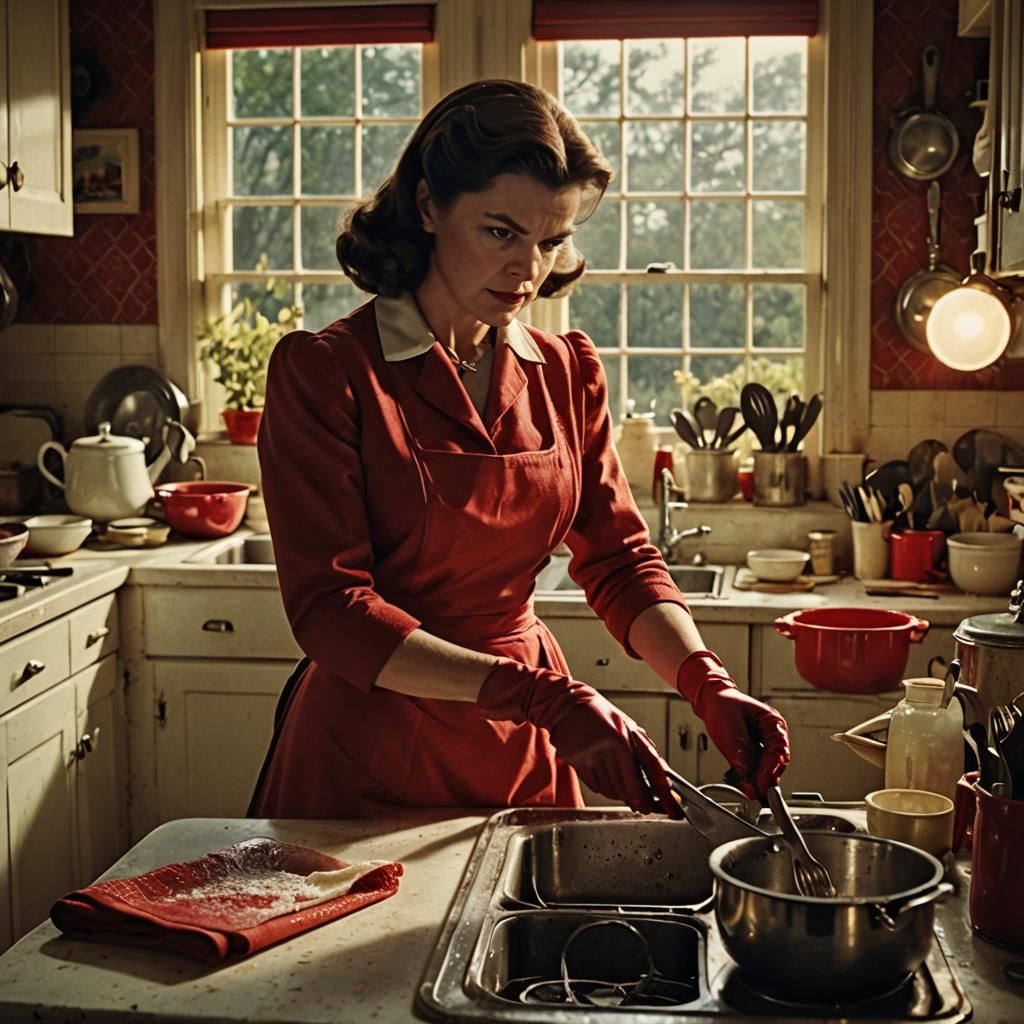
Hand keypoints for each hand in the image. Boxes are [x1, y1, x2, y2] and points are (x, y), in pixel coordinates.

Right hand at [477, 658, 683, 817]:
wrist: (564, 705)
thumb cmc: (597, 712)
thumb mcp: (625, 724)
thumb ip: (643, 749)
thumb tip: (659, 773)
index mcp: (621, 739)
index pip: (644, 775)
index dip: (655, 795)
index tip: (662, 807)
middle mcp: (607, 750)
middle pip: (628, 788)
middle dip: (638, 798)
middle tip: (645, 803)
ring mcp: (591, 758)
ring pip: (613, 791)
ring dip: (621, 794)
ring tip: (623, 784)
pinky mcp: (578, 764)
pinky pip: (597, 787)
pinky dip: (606, 788)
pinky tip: (607, 777)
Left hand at [675, 650, 789, 799]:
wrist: (711, 700)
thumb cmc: (721, 705)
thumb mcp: (729, 728)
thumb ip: (739, 750)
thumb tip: (747, 774)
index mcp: (773, 722)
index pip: (778, 752)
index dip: (769, 771)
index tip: (759, 786)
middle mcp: (774, 734)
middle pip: (776, 763)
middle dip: (765, 779)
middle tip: (754, 794)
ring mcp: (766, 743)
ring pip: (768, 767)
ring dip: (758, 780)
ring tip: (747, 790)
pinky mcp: (756, 750)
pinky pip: (758, 767)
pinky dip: (752, 776)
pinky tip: (744, 783)